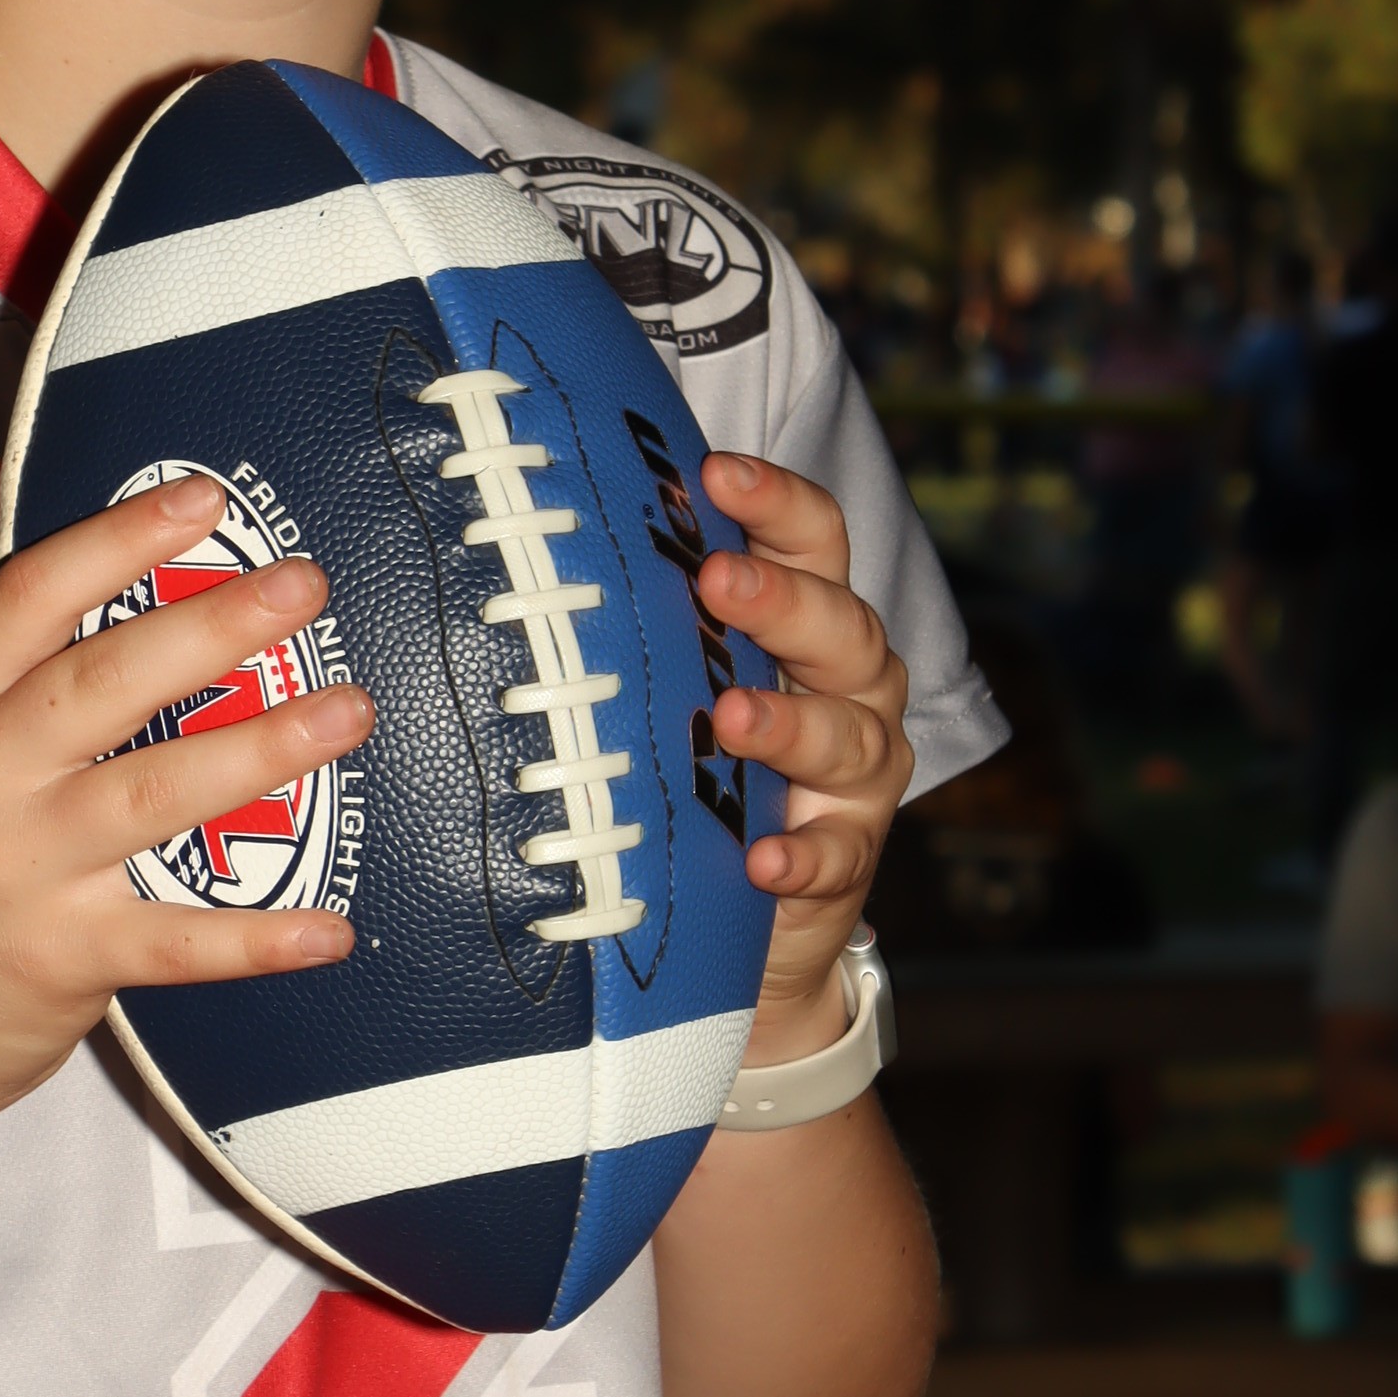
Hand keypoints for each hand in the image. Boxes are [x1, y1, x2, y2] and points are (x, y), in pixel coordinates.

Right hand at [0, 459, 366, 1138]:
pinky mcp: (59, 959)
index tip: (205, 497)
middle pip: (101, 682)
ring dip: (259, 752)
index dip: (118, 540)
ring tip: (351, 711)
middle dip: (210, 627)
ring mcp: (16, 870)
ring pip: (150, 796)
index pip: (30, 598)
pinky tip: (332, 929)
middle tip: (304, 586)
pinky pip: (172, 943)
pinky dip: (253, 940)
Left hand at [694, 449, 912, 1068]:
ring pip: (849, 734)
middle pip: (842, 625)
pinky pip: (835, 854)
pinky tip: (763, 857)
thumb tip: (541, 536)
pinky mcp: (847, 860)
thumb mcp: (676, 686)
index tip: (717, 471)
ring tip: (731, 720)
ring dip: (790, 723)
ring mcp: (857, 777)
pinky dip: (802, 853)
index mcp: (809, 625)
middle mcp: (850, 688)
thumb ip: (651, 620)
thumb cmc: (701, 770)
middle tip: (717, 583)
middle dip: (782, 601)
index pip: (814, 542)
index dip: (776, 501)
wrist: (747, 925)